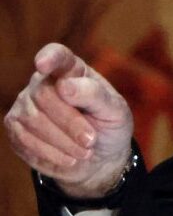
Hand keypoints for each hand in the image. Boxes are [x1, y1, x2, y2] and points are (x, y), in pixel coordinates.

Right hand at [4, 43, 133, 198]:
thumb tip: (64, 86)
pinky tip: (69, 158)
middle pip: (44, 95)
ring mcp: (26, 104)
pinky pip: (24, 139)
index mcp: (73, 70)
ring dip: (62, 141)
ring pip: (33, 119)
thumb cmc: (108, 126)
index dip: (49, 57)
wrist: (98, 157)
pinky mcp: (15, 128)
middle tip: (91, 141)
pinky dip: (50, 153)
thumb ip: (94, 95)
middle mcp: (44, 82)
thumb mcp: (114, 111)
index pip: (58, 56)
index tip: (43, 63)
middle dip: (69, 122)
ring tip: (85, 152)